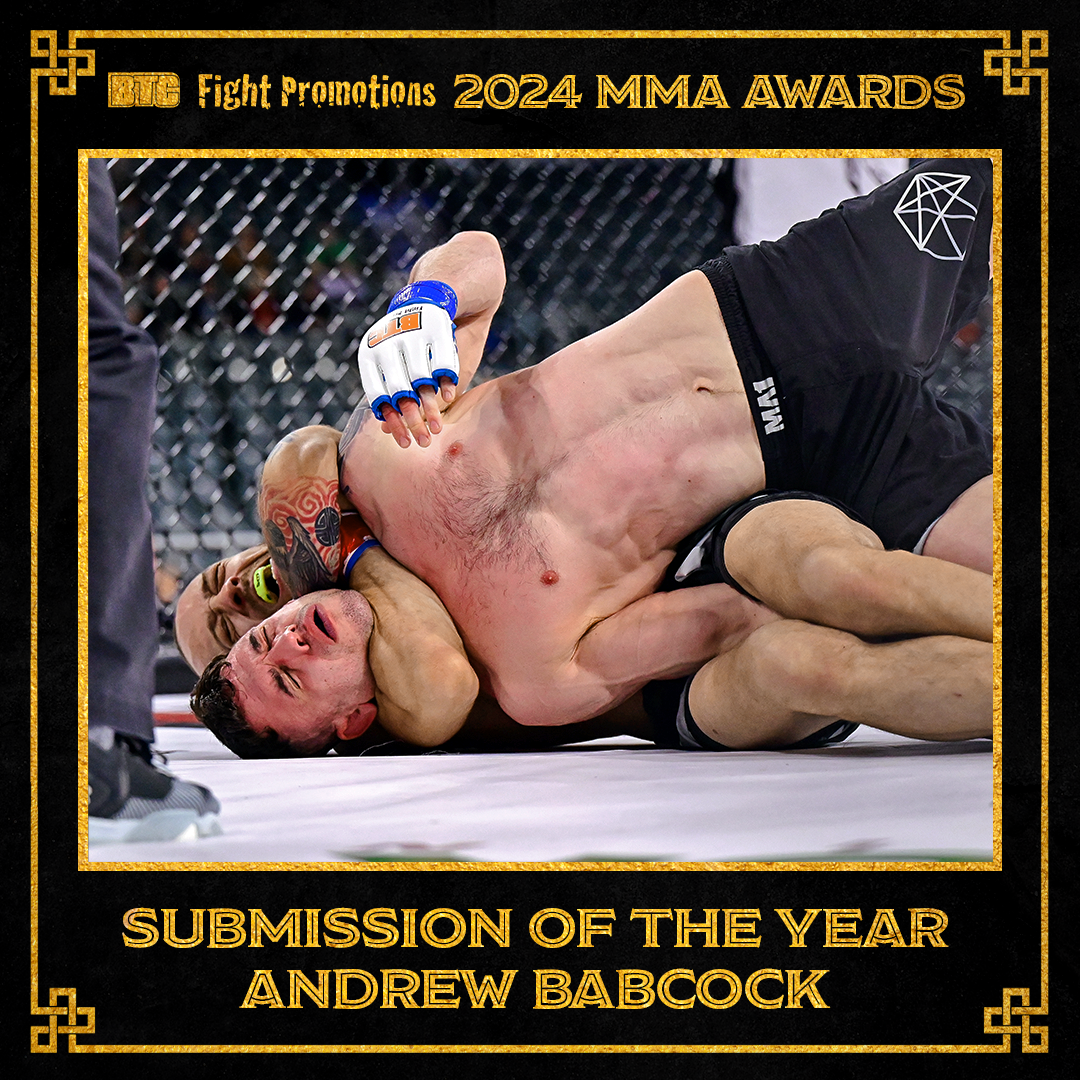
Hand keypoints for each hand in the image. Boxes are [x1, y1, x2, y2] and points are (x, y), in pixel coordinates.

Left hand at [357, 281, 459, 447]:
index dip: (392, 421)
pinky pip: (441, 361)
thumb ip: (398, 394)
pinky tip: (448, 400)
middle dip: (412, 420)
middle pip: (398, 391)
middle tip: (424, 442)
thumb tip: (386, 430)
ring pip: (419, 380)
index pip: (378, 395)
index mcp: (371, 352)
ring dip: (430, 407)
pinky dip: (445, 383)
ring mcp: (410, 332)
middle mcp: (386, 341)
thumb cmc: (419, 340)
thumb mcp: (404, 368)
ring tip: (438, 427)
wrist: (441, 293)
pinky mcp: (435, 324)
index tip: (404, 444)